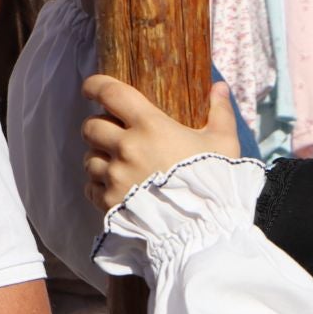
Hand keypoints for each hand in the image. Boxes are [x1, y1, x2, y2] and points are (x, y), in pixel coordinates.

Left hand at [82, 72, 241, 209]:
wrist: (204, 227)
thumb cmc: (214, 181)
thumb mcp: (224, 144)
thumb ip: (220, 112)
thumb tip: (219, 87)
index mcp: (150, 126)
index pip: (111, 94)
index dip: (95, 86)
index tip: (91, 88)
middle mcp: (126, 148)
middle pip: (91, 127)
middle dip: (98, 126)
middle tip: (111, 132)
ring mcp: (115, 176)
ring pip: (89, 158)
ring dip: (98, 157)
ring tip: (115, 164)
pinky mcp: (109, 202)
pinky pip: (90, 187)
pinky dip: (98, 185)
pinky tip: (114, 187)